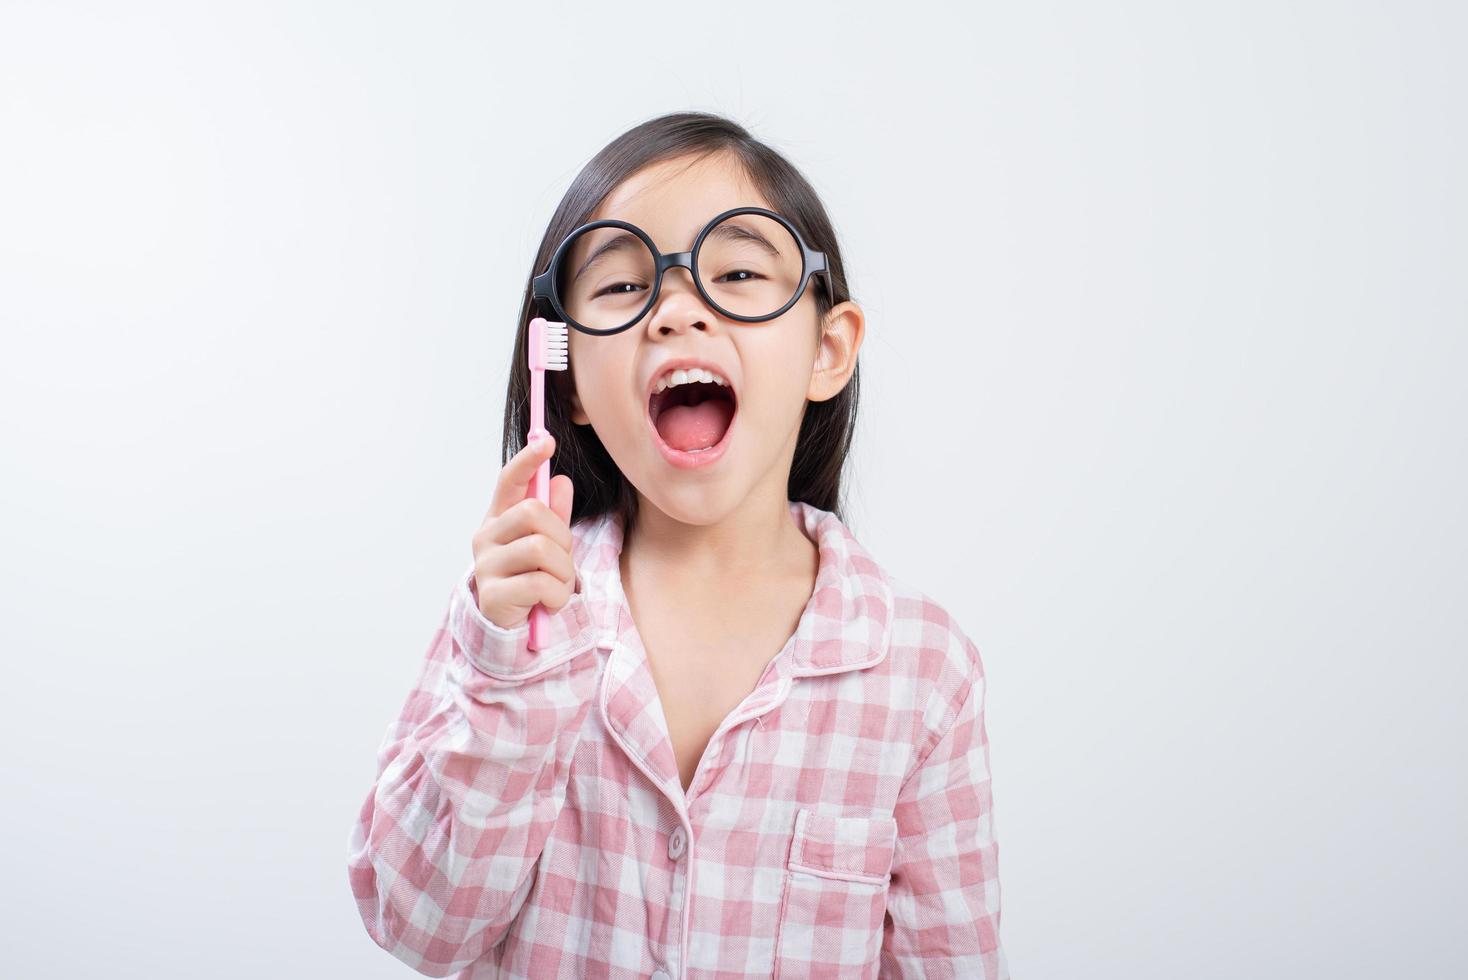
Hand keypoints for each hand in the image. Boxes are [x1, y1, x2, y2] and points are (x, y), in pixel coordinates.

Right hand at [471, 435, 576, 631]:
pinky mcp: (493, 595)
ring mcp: (486, 566)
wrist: (511, 625)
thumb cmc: (531, 577)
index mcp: (499, 518)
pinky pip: (540, 584)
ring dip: (563, 571)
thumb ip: (554, 515)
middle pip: (533, 513)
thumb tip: (561, 481)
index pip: (509, 481)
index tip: (547, 441)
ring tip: (557, 585)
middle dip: (562, 537)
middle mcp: (486, 536)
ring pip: (540, 549)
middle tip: (562, 560)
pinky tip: (549, 603)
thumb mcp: (547, 544)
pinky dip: (557, 596)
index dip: (528, 460)